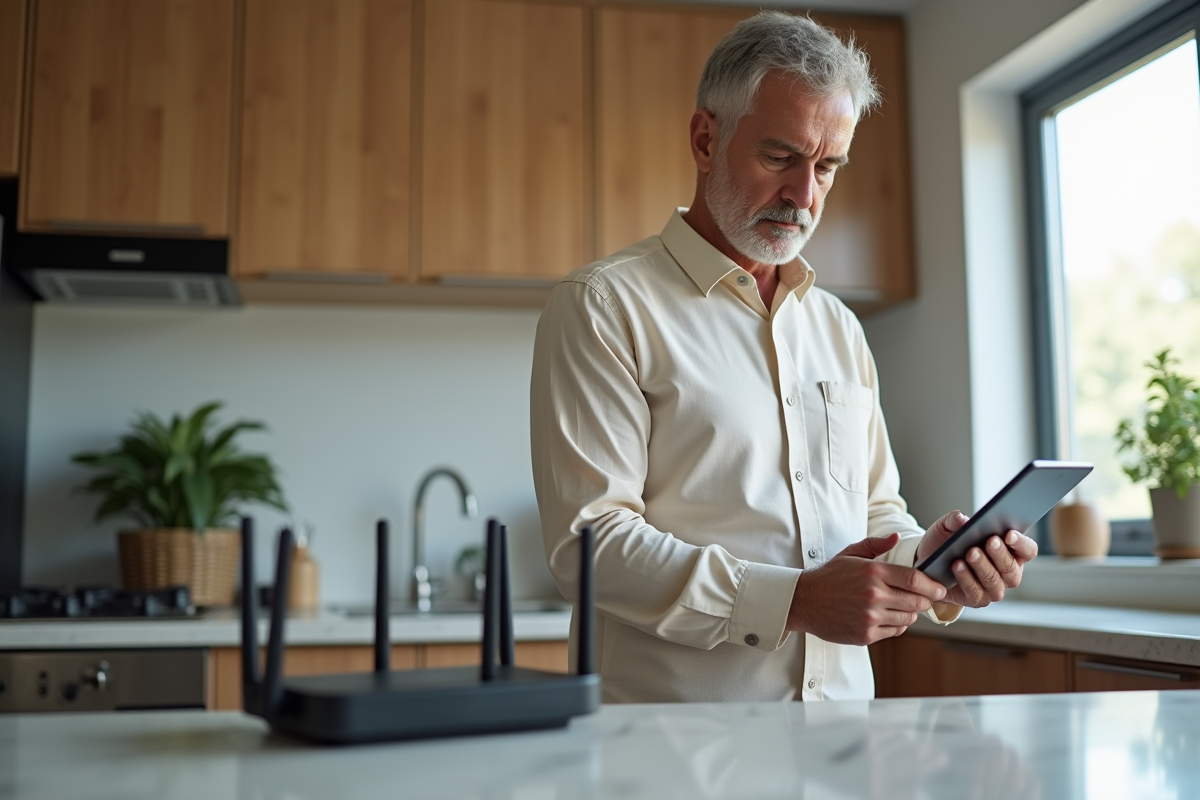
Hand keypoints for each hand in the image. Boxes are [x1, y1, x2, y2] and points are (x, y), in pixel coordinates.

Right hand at [787, 533, 947, 644]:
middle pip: (917, 601)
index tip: (940, 588)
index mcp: (872, 572)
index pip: (915, 580)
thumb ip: (875, 545)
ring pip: (908, 618)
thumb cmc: (829, 576)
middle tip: (923, 598)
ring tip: (898, 606)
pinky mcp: (865, 634)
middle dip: (925, 600)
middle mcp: (873, 595)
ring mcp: (870, 617)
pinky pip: (894, 631)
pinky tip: (886, 616)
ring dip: (909, 613)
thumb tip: (896, 537)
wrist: (804, 601)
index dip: (933, 586)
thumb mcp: (850, 554)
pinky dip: (896, 625)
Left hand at [916, 510, 1038, 607]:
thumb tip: (962, 519)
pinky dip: (967, 578)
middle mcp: (1007, 572)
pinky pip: (976, 592)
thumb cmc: (946, 540)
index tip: (1008, 533)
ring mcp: (993, 588)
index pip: (1028, 550)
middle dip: (1000, 554)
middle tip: (990, 541)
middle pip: (1012, 568)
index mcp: (1011, 551)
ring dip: (983, 566)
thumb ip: (954, 519)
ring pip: (995, 582)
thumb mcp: (947, 525)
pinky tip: (958, 566)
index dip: (1021, 543)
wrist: (927, 560)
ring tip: (970, 553)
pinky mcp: (977, 600)